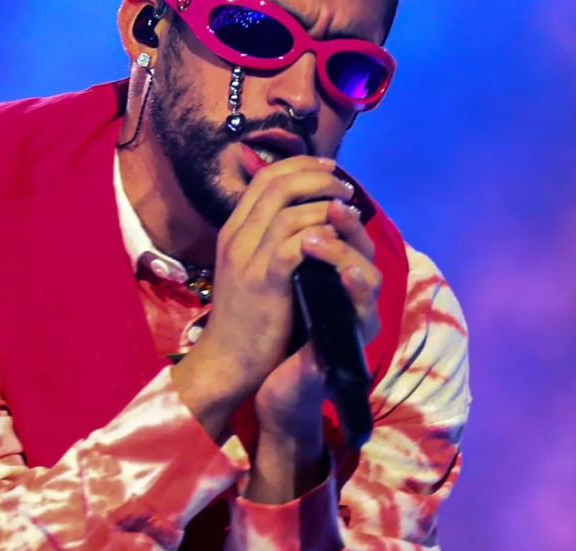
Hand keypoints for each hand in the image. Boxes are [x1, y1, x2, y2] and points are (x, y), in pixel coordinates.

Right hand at [171, 156, 358, 435]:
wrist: (227, 360)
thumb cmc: (245, 317)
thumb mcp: (248, 269)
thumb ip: (267, 240)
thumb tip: (302, 213)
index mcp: (233, 231)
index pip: (264, 178)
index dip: (300, 166)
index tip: (329, 169)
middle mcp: (237, 238)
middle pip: (277, 184)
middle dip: (318, 178)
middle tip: (344, 187)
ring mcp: (248, 259)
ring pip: (289, 211)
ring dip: (324, 206)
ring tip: (348, 212)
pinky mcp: (265, 283)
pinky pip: (295, 246)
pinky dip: (320, 237)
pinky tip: (336, 241)